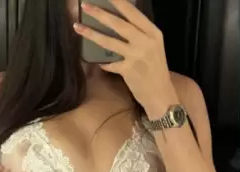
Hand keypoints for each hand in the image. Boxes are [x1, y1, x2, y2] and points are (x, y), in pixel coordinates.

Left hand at [74, 0, 178, 118]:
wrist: (161, 94)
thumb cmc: (156, 71)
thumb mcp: (154, 48)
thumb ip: (141, 36)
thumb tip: (119, 25)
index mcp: (153, 33)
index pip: (133, 13)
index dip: (118, 3)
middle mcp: (146, 41)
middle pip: (118, 24)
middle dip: (100, 14)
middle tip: (85, 6)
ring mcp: (136, 56)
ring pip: (109, 42)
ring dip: (92, 34)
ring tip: (78, 27)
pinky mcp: (128, 70)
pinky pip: (110, 63)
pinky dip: (103, 63)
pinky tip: (98, 62)